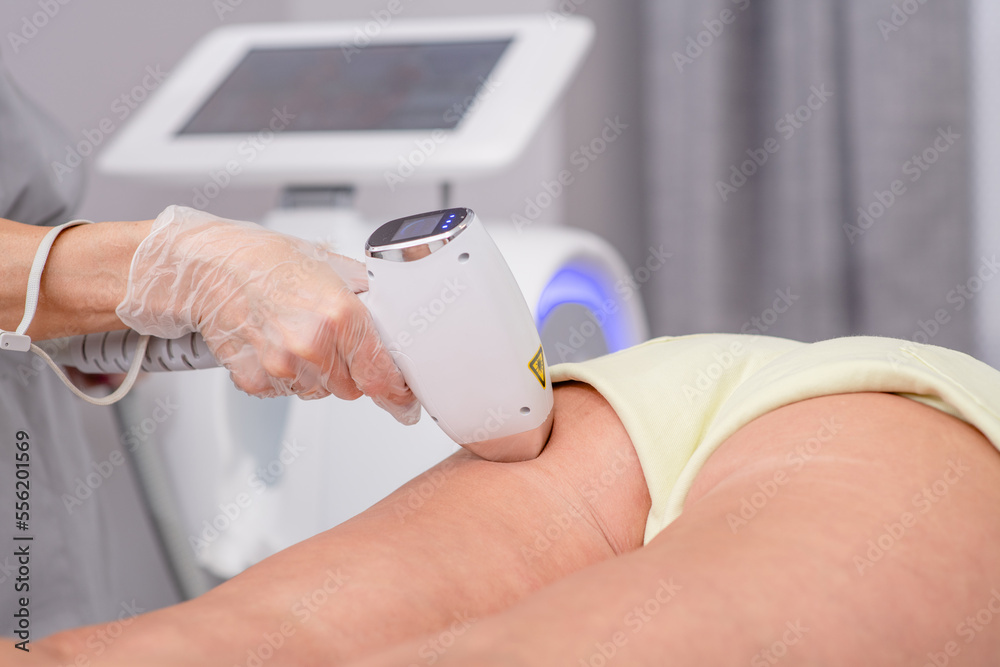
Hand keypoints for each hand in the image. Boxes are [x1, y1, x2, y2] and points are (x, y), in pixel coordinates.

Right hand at [115, 205, 419, 423]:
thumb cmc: (269, 262)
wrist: (212, 268)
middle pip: (354, 388)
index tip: (405, 402)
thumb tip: (397, 322)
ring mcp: (282, 367)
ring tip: (298, 334)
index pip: (382, 376)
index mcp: (339, 316)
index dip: (398, 393)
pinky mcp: (256, 380)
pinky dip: (288, 376)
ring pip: (321, 392)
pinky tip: (277, 344)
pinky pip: (288, 393)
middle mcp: (312, 346)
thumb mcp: (335, 267)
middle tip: (331, 337)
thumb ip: (371, 298)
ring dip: (319, 374)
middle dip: (351, 370)